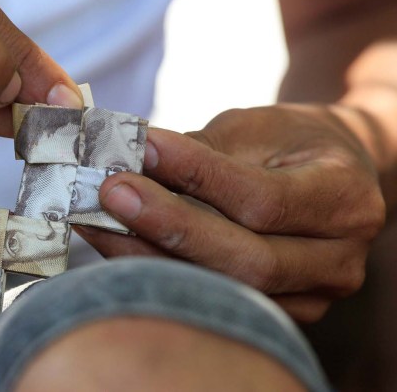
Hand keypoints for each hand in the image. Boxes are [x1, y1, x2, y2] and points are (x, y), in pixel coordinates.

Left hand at [75, 104, 385, 321]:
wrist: (327, 175)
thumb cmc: (290, 143)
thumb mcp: (257, 129)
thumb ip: (203, 152)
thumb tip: (132, 163)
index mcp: (344, 200)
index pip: (262, 200)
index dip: (199, 175)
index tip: (143, 148)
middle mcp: (336, 261)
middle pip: (246, 261)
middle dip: (169, 227)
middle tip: (110, 193)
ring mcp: (310, 297)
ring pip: (224, 289)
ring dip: (150, 256)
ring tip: (97, 221)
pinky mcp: (277, 313)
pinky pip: (213, 298)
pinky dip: (160, 272)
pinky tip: (118, 245)